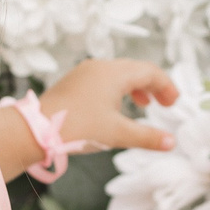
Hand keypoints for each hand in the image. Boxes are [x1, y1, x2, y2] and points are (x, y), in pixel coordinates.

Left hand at [40, 59, 177, 155]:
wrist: (35, 129)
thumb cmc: (78, 128)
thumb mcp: (117, 134)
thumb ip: (147, 137)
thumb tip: (171, 142)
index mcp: (114, 73)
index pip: (150, 71)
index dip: (166, 86)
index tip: (174, 104)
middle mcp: (100, 67)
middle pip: (135, 69)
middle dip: (153, 86)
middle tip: (164, 104)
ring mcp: (85, 72)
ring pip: (118, 73)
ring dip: (135, 87)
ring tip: (144, 104)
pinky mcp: (74, 81)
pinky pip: (103, 78)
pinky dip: (118, 89)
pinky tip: (116, 107)